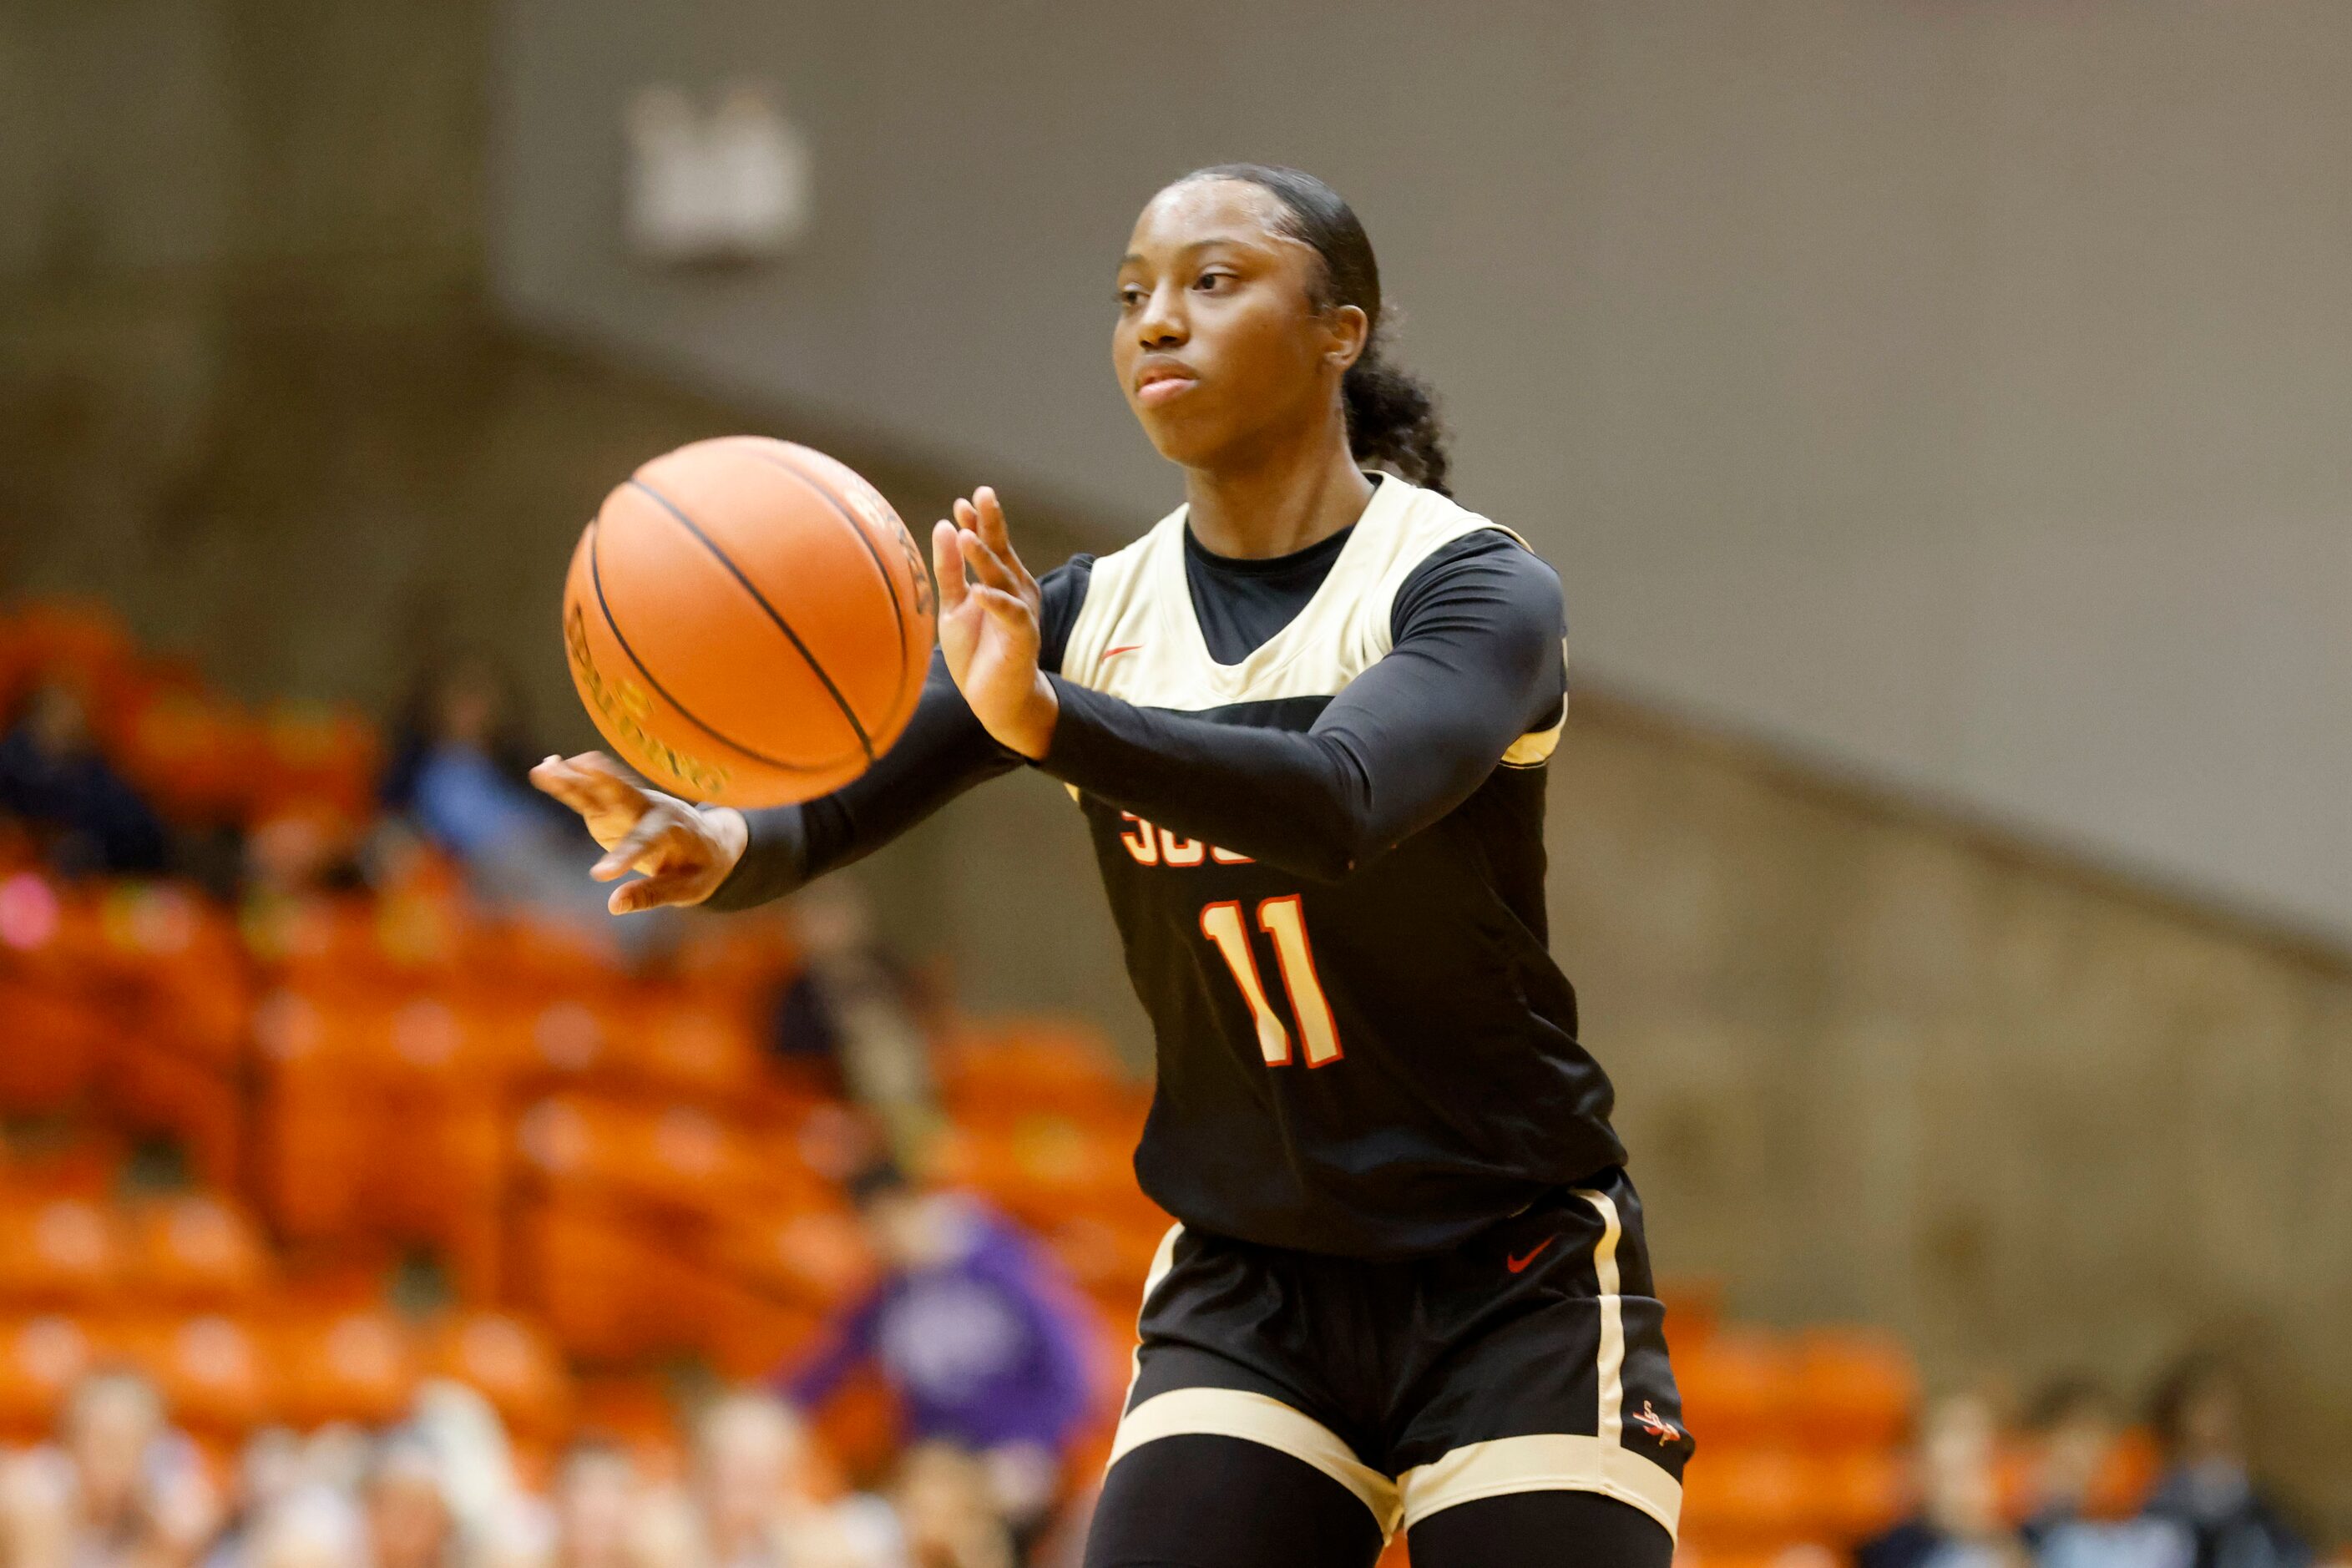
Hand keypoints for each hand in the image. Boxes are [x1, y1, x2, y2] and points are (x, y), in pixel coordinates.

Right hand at [529, 751, 749, 911]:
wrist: (711, 840)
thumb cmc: (700, 867)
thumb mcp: (688, 889)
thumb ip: (652, 895)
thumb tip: (614, 905)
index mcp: (673, 830)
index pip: (645, 842)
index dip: (623, 857)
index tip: (600, 876)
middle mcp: (650, 810)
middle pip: (622, 795)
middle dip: (599, 783)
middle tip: (577, 768)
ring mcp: (629, 807)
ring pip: (599, 789)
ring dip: (573, 778)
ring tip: (545, 766)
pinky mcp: (611, 809)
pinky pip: (587, 795)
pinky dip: (568, 781)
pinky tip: (545, 768)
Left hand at [933, 486, 1057, 757]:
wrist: (995, 699)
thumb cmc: (976, 652)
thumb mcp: (954, 606)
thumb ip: (950, 571)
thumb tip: (944, 527)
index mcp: (1001, 581)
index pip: (990, 544)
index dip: (978, 521)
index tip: (961, 502)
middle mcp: (1016, 591)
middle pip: (1003, 551)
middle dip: (992, 522)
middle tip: (982, 495)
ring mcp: (1021, 613)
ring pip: (1005, 579)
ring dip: (986, 557)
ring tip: (967, 535)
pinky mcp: (1023, 638)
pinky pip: (1012, 616)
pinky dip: (996, 603)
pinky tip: (979, 591)